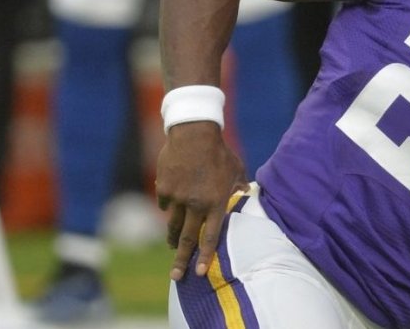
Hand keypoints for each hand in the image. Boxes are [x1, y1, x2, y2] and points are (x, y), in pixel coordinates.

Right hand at [155, 121, 248, 280]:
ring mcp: (177, 197)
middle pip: (187, 238)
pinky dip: (168, 206)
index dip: (205, 256)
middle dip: (181, 260)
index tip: (199, 272)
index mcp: (215, 202)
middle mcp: (195, 204)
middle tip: (175, 276)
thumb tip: (245, 194)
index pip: (210, 236)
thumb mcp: (236, 169)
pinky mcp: (164, 188)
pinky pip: (165, 203)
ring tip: (172, 246)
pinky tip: (172, 202)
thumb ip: (239, 186)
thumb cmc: (219, 152)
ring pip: (173, 224)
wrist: (194, 134)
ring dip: (173, 237)